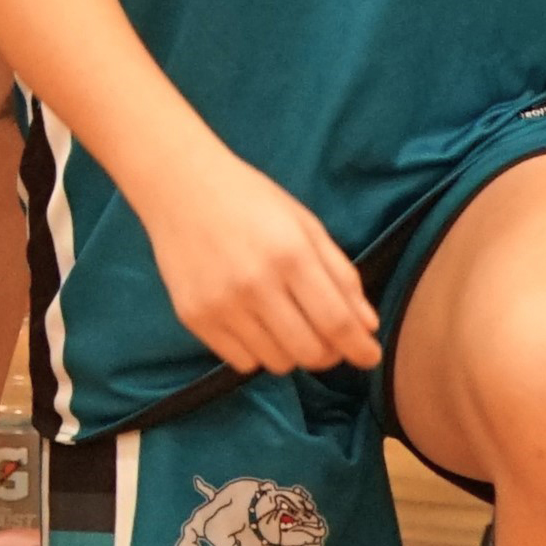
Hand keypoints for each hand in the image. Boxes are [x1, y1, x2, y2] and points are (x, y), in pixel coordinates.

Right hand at [138, 138, 378, 374]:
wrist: (176, 183)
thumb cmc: (249, 200)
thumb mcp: (305, 225)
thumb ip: (340, 275)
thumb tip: (367, 327)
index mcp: (290, 255)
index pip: (337, 324)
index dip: (360, 349)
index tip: (369, 356)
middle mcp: (254, 284)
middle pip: (310, 353)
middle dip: (328, 354)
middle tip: (324, 338)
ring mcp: (219, 302)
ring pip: (277, 362)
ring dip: (290, 351)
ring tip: (282, 323)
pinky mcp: (192, 315)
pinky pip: (240, 361)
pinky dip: (255, 350)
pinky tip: (251, 322)